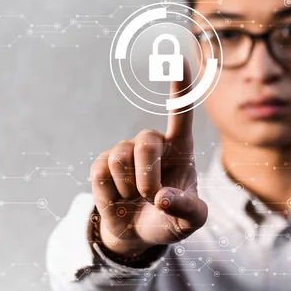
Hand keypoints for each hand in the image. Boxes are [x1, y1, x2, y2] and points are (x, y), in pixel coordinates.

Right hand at [89, 57, 206, 255]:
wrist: (140, 233)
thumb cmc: (171, 219)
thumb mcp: (191, 221)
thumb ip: (187, 209)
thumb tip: (162, 198)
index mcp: (180, 149)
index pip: (181, 113)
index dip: (179, 86)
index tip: (178, 57)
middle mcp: (153, 144)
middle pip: (145, 141)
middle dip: (147, 176)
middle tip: (152, 198)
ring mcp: (125, 152)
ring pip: (120, 157)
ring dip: (129, 187)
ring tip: (135, 198)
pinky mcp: (102, 165)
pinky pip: (100, 172)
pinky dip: (110, 194)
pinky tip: (118, 198)